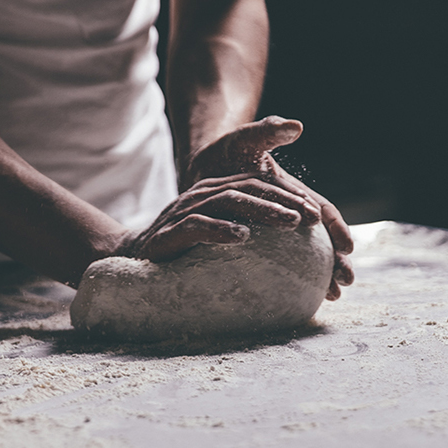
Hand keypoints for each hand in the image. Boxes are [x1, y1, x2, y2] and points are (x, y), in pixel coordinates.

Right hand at [120, 171, 320, 260]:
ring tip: (289, 222)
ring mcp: (184, 211)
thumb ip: (245, 236)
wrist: (131, 258)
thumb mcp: (216, 240)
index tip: (317, 216)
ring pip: (229, 201)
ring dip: (262, 210)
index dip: (288, 196)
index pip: (257, 187)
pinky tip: (243, 237)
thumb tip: (290, 261)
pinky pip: (197, 225)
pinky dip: (221, 229)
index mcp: (216, 193)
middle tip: (311, 218)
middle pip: (249, 189)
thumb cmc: (181, 253)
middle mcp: (201, 195)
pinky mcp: (169, 232)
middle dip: (283, 201)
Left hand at [183, 116, 354, 299]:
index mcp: (294, 190)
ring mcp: (280, 228)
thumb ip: (269, 131)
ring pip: (308, 255)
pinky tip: (303, 298)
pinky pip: (284, 262)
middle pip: (323, 238)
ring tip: (333, 296)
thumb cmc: (228, 152)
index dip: (337, 227)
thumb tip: (295, 126)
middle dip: (338, 259)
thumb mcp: (247, 139)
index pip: (322, 209)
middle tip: (347, 280)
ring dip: (323, 275)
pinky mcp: (264, 240)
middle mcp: (293, 211)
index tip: (347, 245)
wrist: (207, 166)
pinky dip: (296, 278)